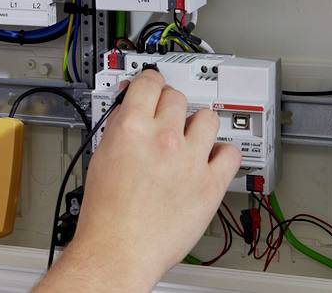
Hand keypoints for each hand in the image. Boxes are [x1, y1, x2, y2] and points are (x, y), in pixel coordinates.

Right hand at [36, 69, 241, 291]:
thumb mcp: (101, 156)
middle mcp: (165, 139)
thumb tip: (129, 111)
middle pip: (178, 98)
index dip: (151, 81)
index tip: (154, 84)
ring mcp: (191, 160)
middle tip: (167, 118)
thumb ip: (119, 128)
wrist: (119, 250)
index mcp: (133, 128)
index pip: (149, 82)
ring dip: (198, 124)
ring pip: (208, 118)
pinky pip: (230, 154)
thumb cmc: (106, 213)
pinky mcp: (211, 184)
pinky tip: (211, 158)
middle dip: (170, 105)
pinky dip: (223, 153)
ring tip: (191, 138)